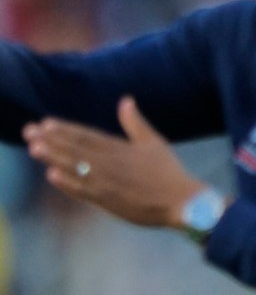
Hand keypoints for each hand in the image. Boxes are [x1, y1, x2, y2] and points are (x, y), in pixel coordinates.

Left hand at [22, 96, 205, 228]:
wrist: (179, 201)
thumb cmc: (167, 171)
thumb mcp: (154, 141)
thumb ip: (135, 123)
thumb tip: (125, 100)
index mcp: (120, 148)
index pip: (87, 135)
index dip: (65, 129)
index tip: (46, 122)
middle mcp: (110, 164)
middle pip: (75, 149)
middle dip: (51, 140)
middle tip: (29, 131)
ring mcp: (106, 183)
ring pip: (75, 168)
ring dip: (53, 158)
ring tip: (34, 148)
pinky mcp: (106, 201)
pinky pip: (82, 190)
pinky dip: (66, 183)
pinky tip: (52, 175)